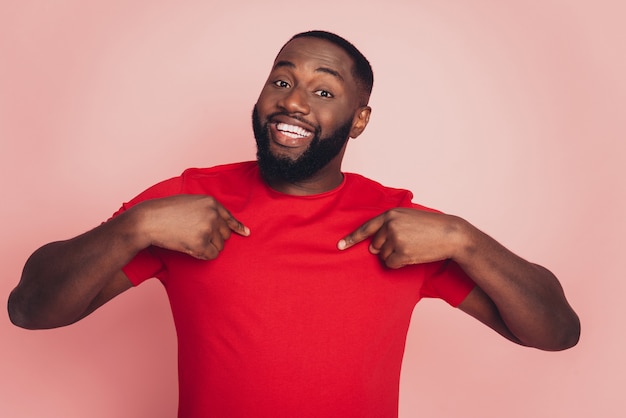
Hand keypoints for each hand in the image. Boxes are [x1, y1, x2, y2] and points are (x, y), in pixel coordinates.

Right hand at [135, 194, 249, 259]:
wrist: (149, 220)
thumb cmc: (165, 211)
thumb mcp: (190, 202)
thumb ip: (206, 209)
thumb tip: (220, 222)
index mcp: (211, 202)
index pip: (229, 217)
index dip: (238, 227)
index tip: (246, 233)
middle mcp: (212, 214)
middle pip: (225, 235)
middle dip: (214, 239)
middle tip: (196, 237)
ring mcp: (208, 228)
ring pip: (219, 246)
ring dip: (208, 247)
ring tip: (189, 240)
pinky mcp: (201, 243)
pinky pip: (211, 255)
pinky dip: (203, 255)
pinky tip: (190, 248)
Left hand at [337, 208, 464, 268]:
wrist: (451, 234)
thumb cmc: (430, 226)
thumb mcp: (407, 218)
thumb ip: (388, 226)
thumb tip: (371, 246)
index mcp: (390, 214)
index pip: (366, 228)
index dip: (351, 238)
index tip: (339, 246)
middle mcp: (390, 225)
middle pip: (375, 245)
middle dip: (386, 248)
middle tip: (407, 244)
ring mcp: (395, 239)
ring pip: (383, 256)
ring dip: (395, 256)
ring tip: (413, 247)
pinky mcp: (402, 252)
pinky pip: (391, 264)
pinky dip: (399, 264)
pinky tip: (412, 256)